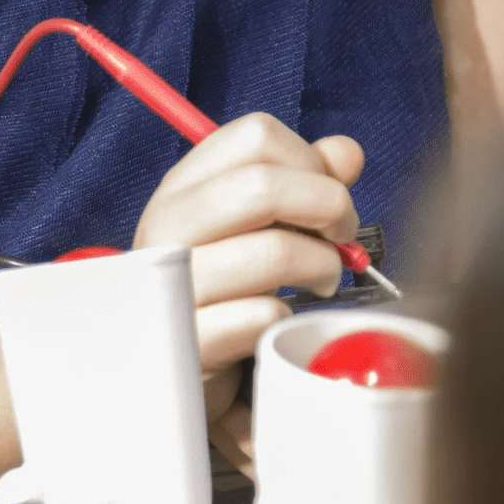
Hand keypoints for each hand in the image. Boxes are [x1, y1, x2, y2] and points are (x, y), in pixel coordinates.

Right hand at [133, 115, 362, 445]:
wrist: (159, 368)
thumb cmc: (215, 289)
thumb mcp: (248, 227)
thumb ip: (297, 183)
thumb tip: (344, 152)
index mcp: (183, 188)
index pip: (256, 136)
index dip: (310, 161)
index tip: (323, 197)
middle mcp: (168, 225)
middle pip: (265, 185)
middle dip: (329, 209)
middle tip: (339, 239)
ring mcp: (172, 283)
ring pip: (274, 251)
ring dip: (320, 267)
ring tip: (320, 282)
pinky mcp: (187, 340)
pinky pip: (263, 316)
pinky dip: (288, 319)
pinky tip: (279, 323)